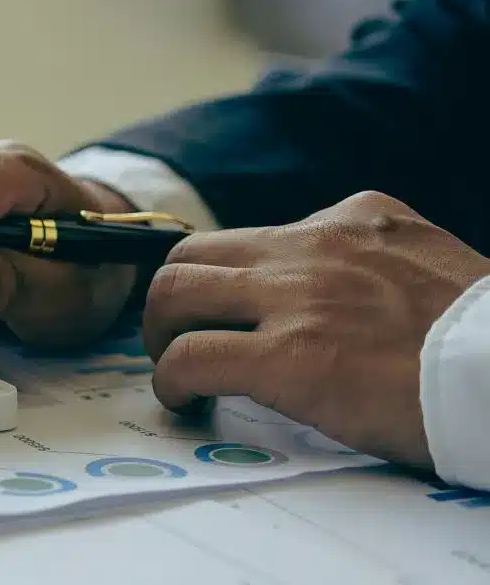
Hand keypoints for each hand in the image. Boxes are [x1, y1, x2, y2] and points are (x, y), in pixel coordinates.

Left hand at [144, 191, 489, 467]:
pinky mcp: (289, 358)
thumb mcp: (431, 263)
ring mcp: (296, 299)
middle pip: (193, 254)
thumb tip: (342, 288)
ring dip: (161, 334)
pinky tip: (185, 401)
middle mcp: (314, 245)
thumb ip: (375, 263)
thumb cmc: (487, 339)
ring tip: (176, 368)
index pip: (257, 235)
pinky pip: (192, 358)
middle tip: (179, 338)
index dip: (229, 279)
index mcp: (355, 219)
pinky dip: (172, 381)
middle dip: (173, 299)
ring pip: (173, 293)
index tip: (226, 311)